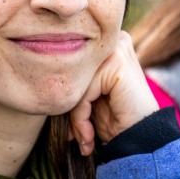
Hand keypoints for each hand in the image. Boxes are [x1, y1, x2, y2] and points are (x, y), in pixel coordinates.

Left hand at [68, 30, 159, 155]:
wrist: (142, 138)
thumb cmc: (115, 119)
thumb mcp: (88, 96)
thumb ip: (71, 81)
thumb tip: (37, 79)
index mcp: (104, 44)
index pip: (69, 66)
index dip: (67, 97)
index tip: (68, 129)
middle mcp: (112, 40)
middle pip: (71, 74)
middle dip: (69, 109)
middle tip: (75, 137)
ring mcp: (115, 48)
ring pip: (75, 85)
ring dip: (75, 118)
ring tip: (83, 138)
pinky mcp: (116, 62)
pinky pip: (83, 93)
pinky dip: (81, 119)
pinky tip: (90, 135)